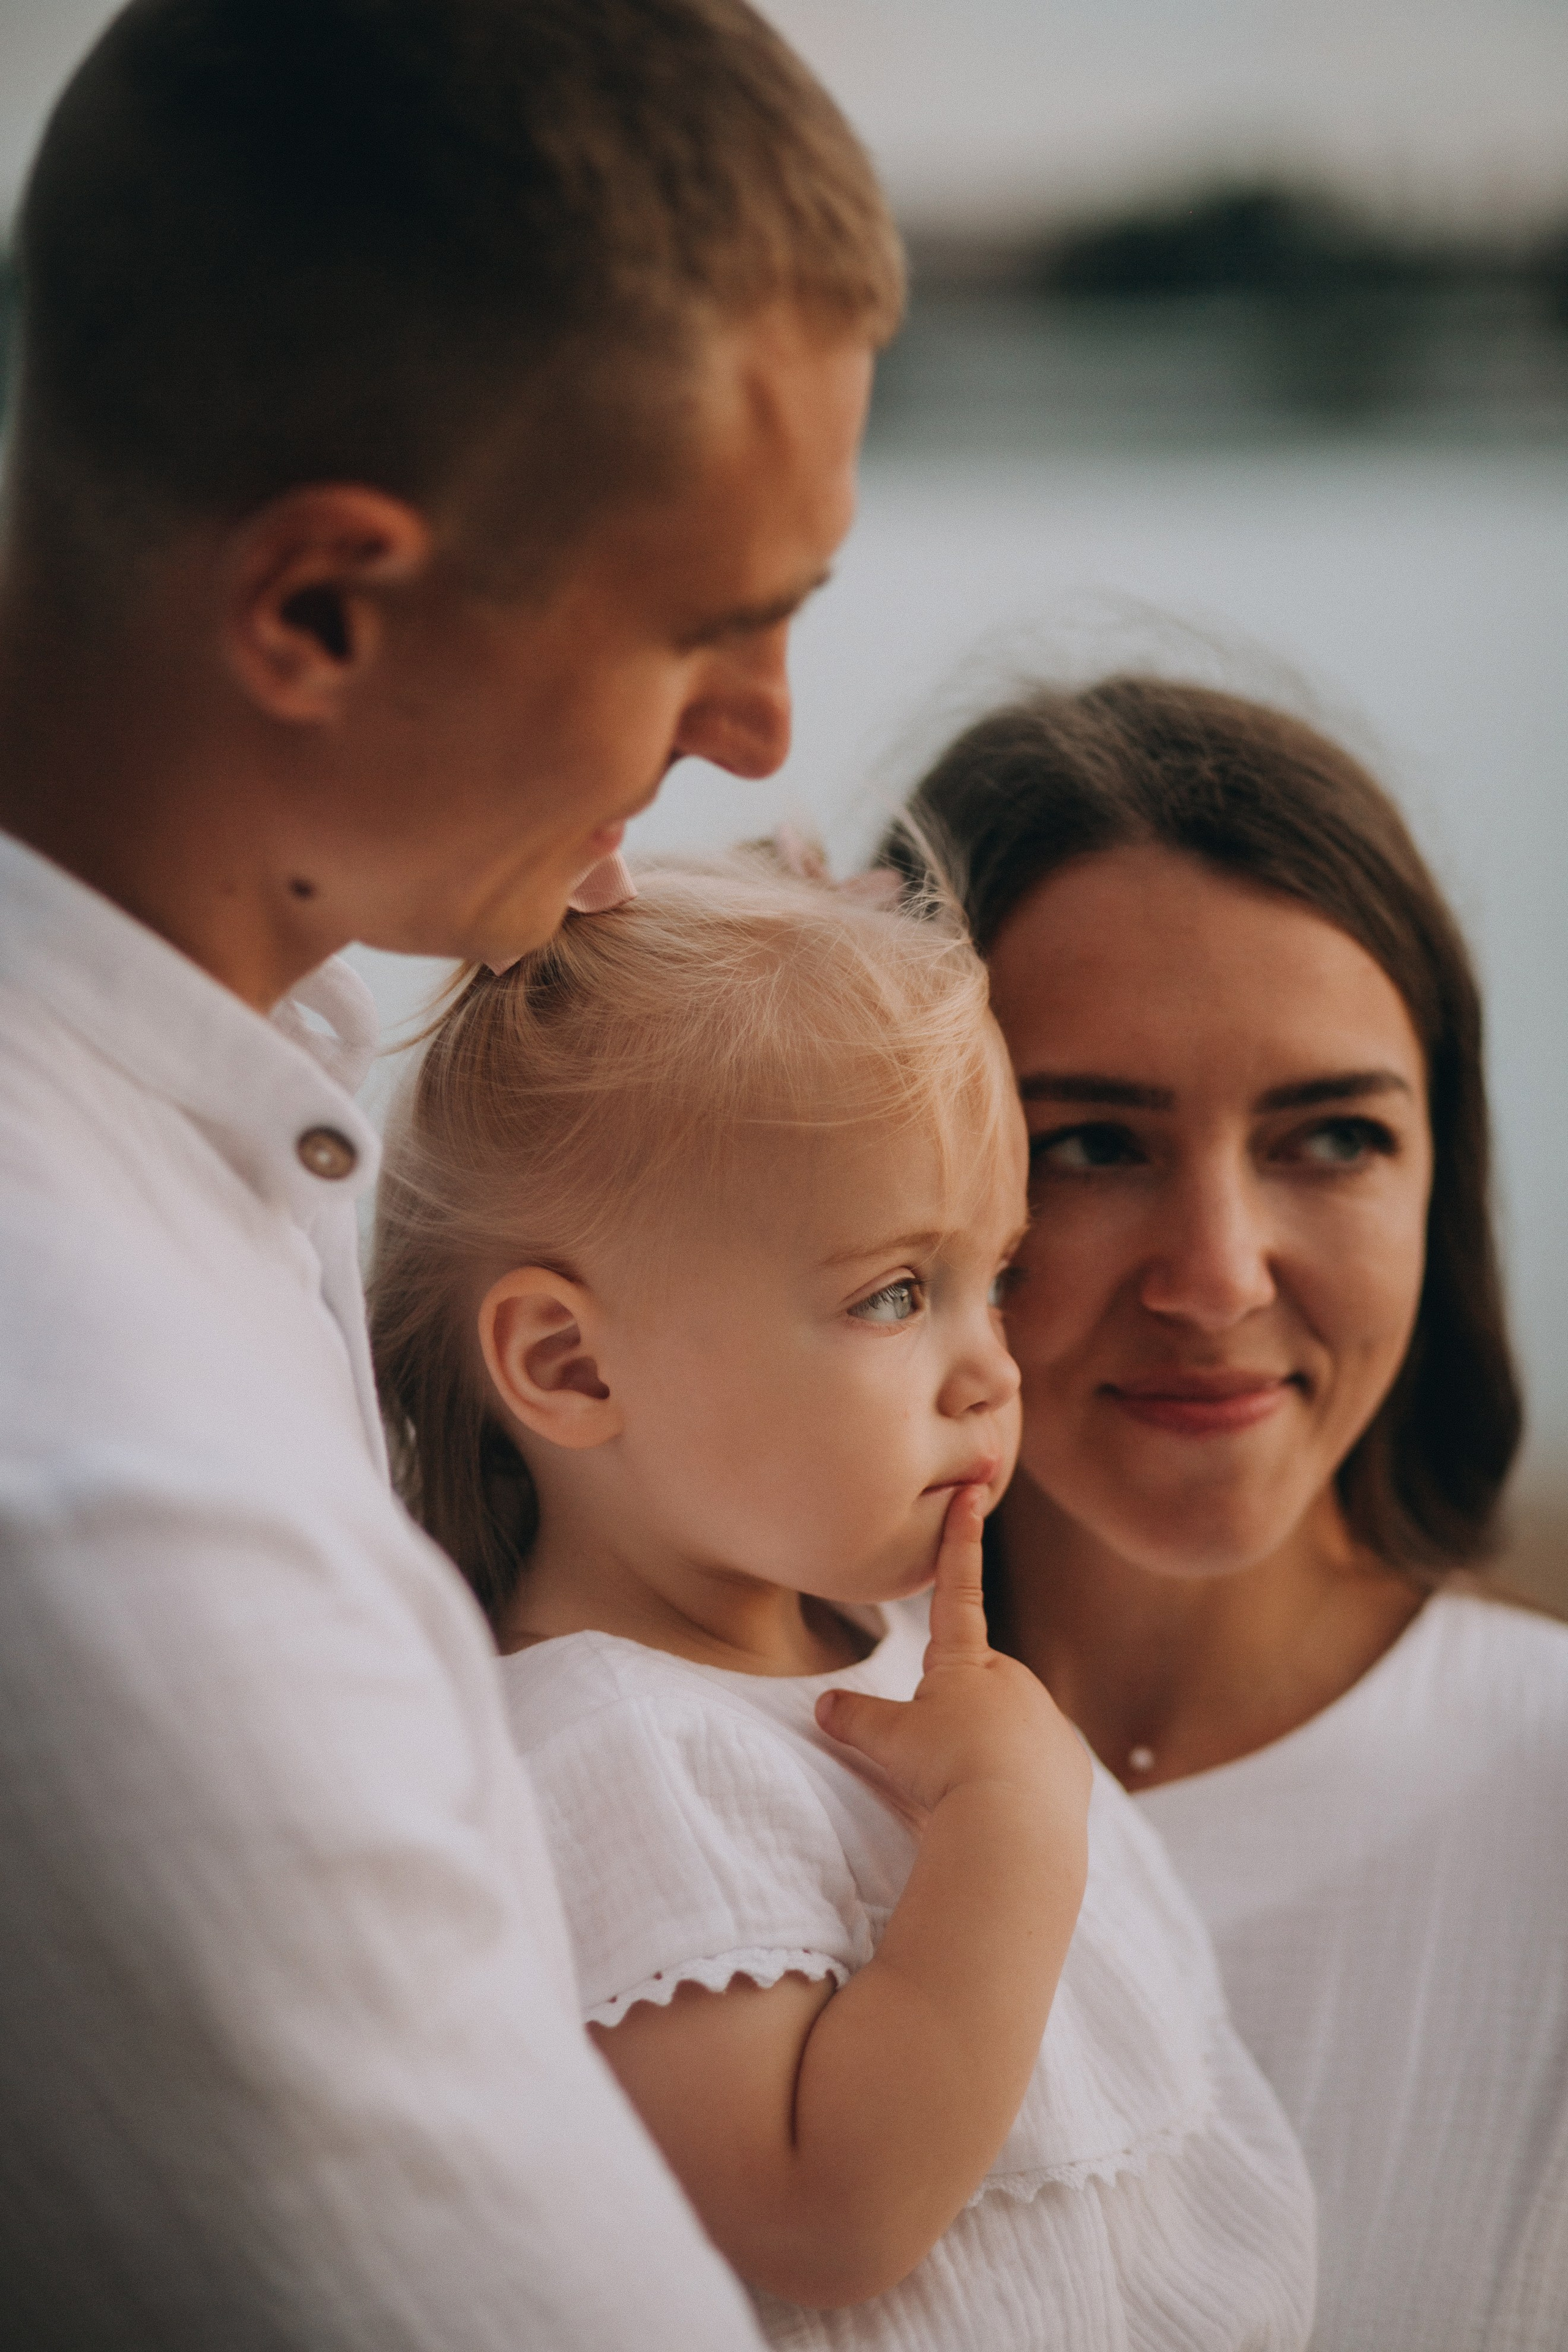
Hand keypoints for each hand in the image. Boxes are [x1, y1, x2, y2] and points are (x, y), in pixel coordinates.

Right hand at [815, 1486, 1090, 1822]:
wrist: (1016, 1828)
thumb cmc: (947, 1772)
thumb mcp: (888, 1741)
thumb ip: (855, 1718)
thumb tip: (824, 1708)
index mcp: (966, 1662)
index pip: (957, 1588)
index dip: (960, 1539)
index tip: (973, 1492)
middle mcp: (1013, 1679)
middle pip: (975, 1682)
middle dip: (955, 1711)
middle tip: (938, 1755)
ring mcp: (1047, 1719)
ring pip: (1005, 1725)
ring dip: (984, 1748)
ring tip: (965, 1788)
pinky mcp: (1070, 1762)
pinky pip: (1034, 1765)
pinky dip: (1014, 1780)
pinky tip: (998, 1805)